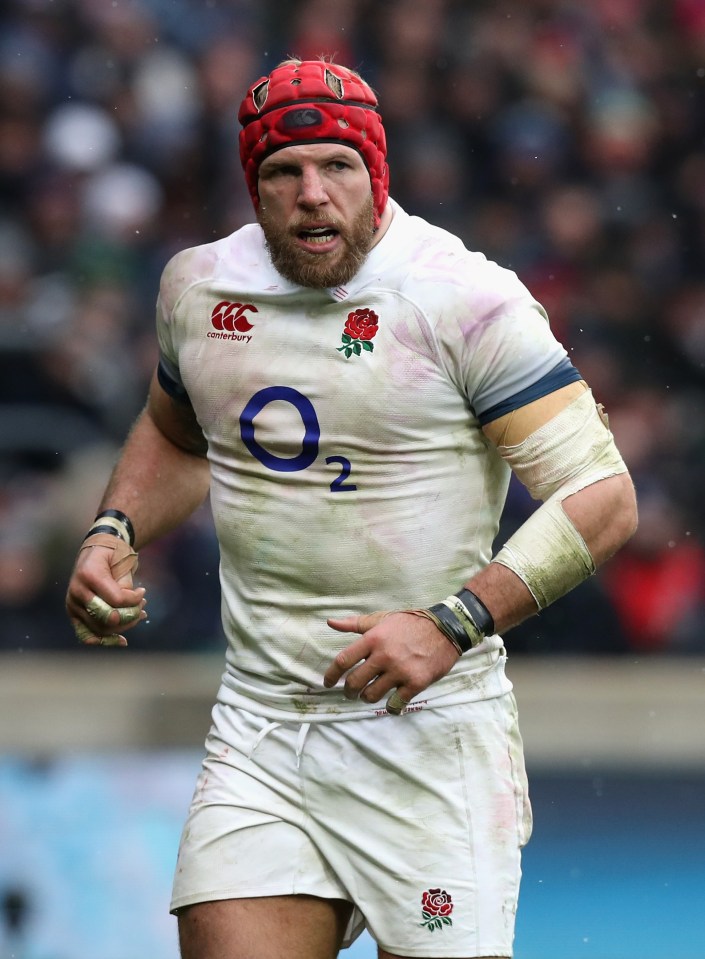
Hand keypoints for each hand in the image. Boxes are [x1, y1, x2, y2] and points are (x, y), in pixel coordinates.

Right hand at [65, 533, 145, 646]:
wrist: (94, 551)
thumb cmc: (112, 554)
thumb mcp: (122, 561)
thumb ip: (125, 586)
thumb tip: (133, 609)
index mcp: (89, 574)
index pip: (116, 599)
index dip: (134, 601)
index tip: (143, 592)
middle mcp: (77, 590)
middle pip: (107, 617)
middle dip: (129, 616)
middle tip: (142, 609)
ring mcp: (73, 603)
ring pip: (99, 628)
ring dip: (122, 627)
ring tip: (137, 616)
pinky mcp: (72, 613)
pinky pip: (86, 633)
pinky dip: (104, 640)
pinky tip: (121, 641)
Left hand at [323, 609, 458, 714]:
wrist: (445, 629)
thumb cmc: (410, 624)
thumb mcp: (382, 619)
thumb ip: (355, 624)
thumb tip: (330, 623)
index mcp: (373, 638)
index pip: (343, 660)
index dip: (331, 675)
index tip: (327, 683)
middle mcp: (383, 655)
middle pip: (354, 682)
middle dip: (349, 692)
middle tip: (350, 693)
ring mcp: (400, 671)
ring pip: (372, 695)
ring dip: (367, 698)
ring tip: (369, 695)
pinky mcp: (415, 683)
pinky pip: (395, 703)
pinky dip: (391, 708)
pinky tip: (391, 704)